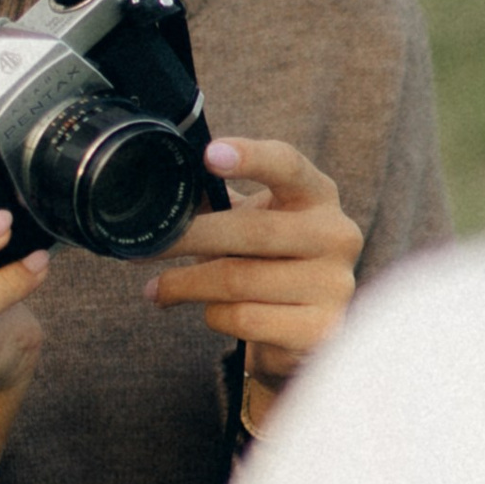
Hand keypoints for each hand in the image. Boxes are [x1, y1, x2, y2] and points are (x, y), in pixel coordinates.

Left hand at [145, 137, 360, 413]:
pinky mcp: (321, 329)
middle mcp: (336, 235)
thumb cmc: (268, 260)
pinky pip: (245, 319)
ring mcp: (334, 284)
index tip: (209, 154)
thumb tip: (161, 187)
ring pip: (239, 281)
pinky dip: (216, 316)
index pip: (287, 165)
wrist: (302, 327)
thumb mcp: (251, 222)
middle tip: (148, 246)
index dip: (250, 157)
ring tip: (160, 289)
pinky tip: (212, 313)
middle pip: (252, 229)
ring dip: (187, 285)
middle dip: (190, 238)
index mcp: (317, 195)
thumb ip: (216, 202)